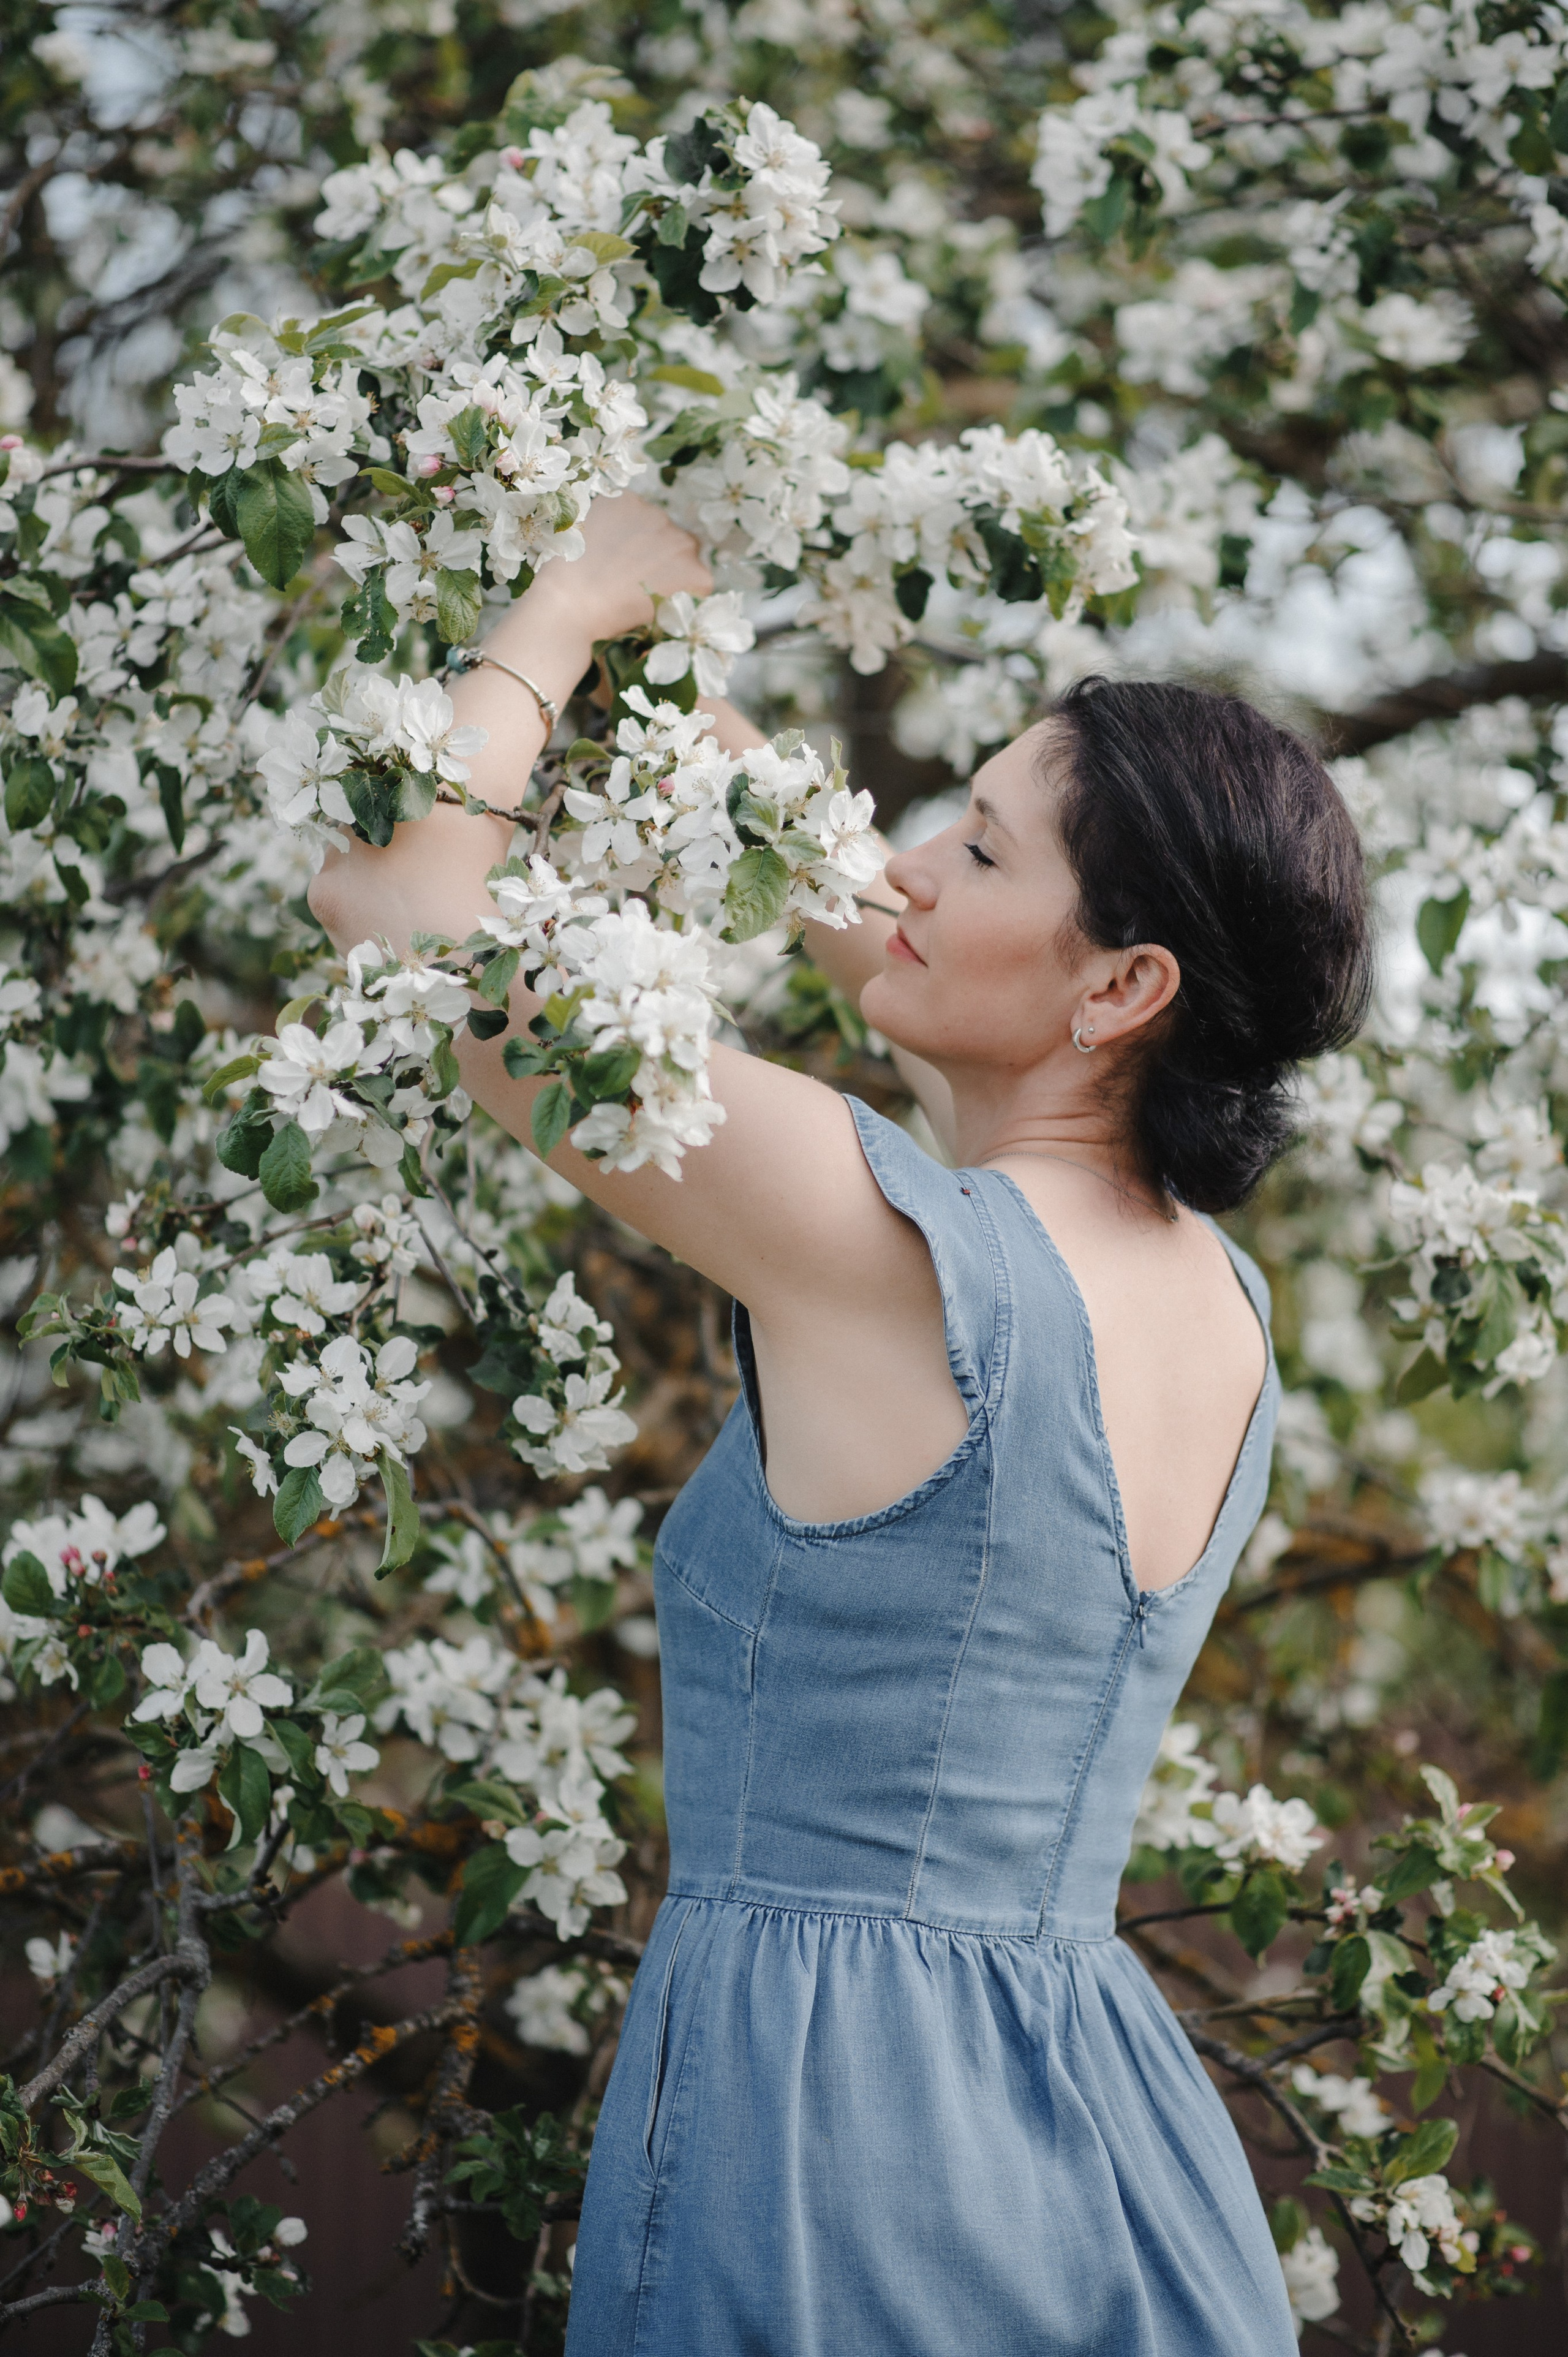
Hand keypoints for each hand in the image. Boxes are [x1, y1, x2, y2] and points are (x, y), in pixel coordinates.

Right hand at [513, 491, 711, 648]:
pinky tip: (662, 609)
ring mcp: (677, 540)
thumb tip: (619, 543)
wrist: (570, 603)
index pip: (646, 523)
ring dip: (675, 576)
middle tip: (639, 586)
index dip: (639, 548)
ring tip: (648, 598)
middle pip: (670, 538)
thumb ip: (604, 529)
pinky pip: (700, 585)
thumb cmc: (563, 578)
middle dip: (660, 559)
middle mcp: (657, 513)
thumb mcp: (577, 534)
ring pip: (687, 559)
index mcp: (627, 501)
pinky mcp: (692, 571)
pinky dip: (687, 598)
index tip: (627, 566)